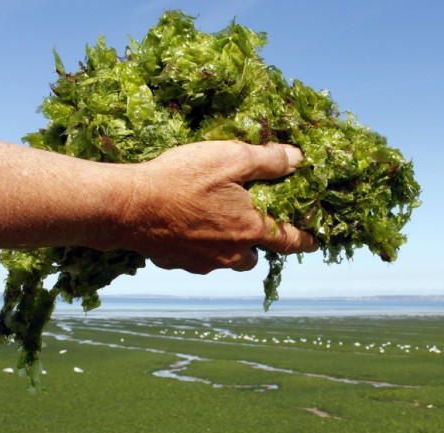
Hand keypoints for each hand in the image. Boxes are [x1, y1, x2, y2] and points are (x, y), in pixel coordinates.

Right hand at [115, 140, 317, 273]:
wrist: (128, 206)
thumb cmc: (181, 179)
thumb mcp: (231, 158)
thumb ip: (269, 160)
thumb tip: (299, 159)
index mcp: (251, 229)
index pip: (290, 241)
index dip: (305, 240)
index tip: (315, 242)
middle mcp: (231, 253)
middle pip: (256, 255)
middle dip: (258, 242)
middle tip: (250, 222)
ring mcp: (204, 262)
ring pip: (228, 259)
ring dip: (230, 246)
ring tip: (216, 222)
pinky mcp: (179, 264)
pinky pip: (199, 259)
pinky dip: (200, 246)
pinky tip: (186, 225)